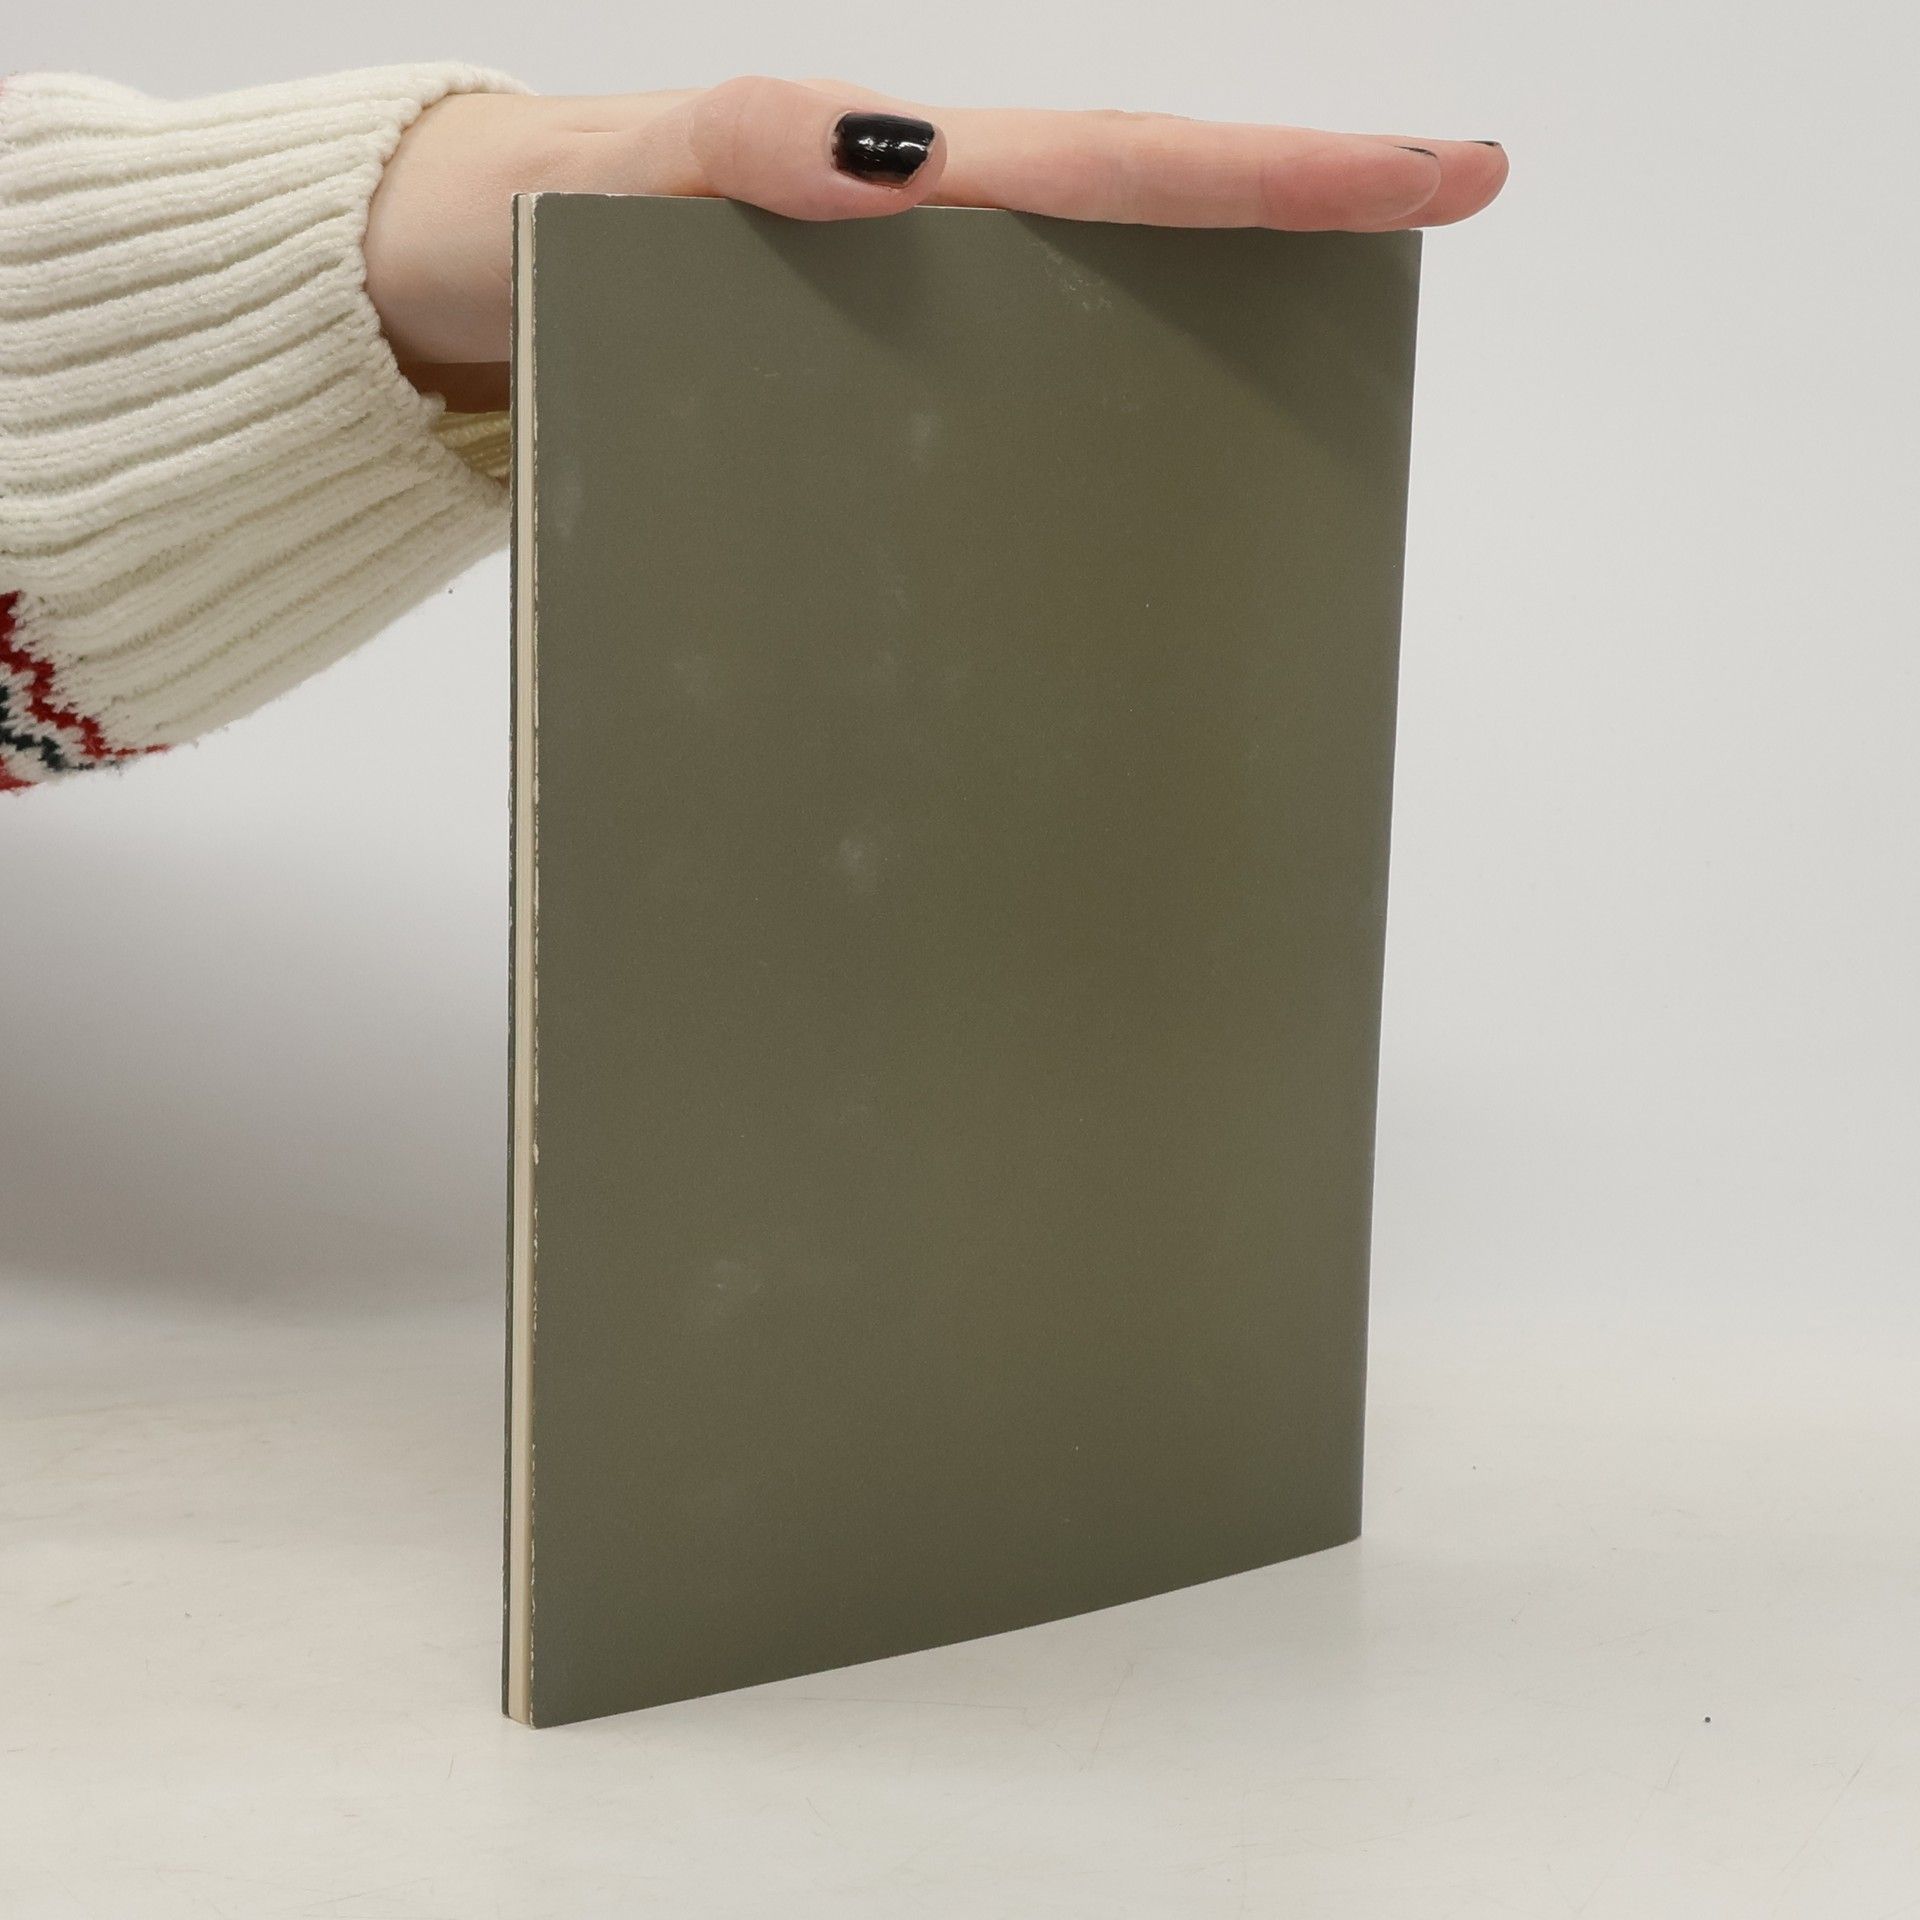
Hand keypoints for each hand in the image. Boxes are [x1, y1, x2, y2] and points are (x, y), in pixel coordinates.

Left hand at [366, 76, 1507, 411]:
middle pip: (1140, 243)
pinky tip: (1110, 527)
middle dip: (1294, 238)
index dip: (1278, 173)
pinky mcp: (847, 417)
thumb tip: (888, 159)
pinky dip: (1064, 468)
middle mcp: (915, 261)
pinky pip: (980, 438)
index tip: (1439, 166)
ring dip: (1201, 369)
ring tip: (1313, 429)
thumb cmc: (504, 228)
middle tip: (1436, 240)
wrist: (422, 314)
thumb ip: (724, 153)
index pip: (1119, 169)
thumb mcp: (599, 174)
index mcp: (886, 190)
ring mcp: (893, 346)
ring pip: (1079, 348)